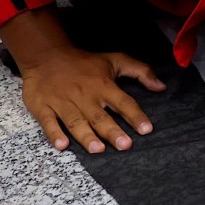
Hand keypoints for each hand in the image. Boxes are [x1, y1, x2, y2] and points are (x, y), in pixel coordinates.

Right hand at [21, 46, 166, 153]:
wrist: (47, 55)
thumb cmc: (85, 62)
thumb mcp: (115, 60)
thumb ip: (141, 71)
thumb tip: (161, 86)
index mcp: (103, 85)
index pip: (123, 102)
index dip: (135, 115)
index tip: (147, 129)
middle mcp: (85, 95)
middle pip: (100, 116)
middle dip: (112, 131)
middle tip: (125, 146)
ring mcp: (63, 102)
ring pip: (76, 121)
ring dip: (87, 135)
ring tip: (99, 149)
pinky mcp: (43, 107)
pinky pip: (48, 122)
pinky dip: (54, 133)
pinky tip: (62, 146)